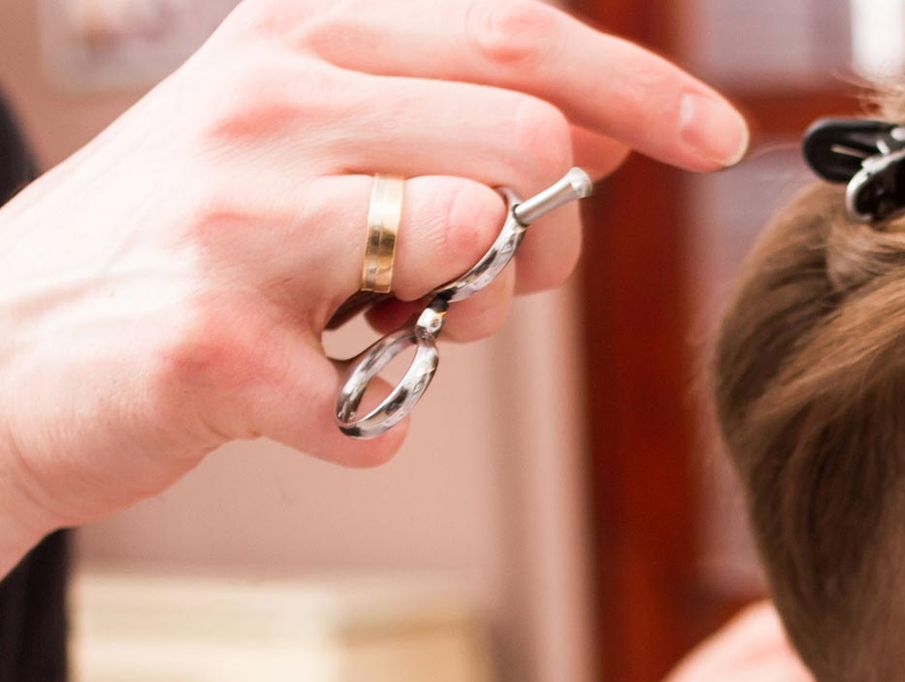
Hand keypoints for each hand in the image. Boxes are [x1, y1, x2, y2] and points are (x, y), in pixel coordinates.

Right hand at [0, 0, 748, 558]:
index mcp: (298, 38)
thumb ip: (443, 112)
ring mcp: (238, 223)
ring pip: (477, 247)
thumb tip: (609, 118)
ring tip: (381, 326)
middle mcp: (270, 105)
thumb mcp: (298, 136)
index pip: (518, 33)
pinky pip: (389, 404)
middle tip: (481, 283)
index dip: (643, 85)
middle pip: (529, 146)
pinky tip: (305, 393)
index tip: (721, 134)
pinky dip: (373, 418)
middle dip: (548, 237)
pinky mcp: (217, 350)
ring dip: (468, 321)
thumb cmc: (180, 252)